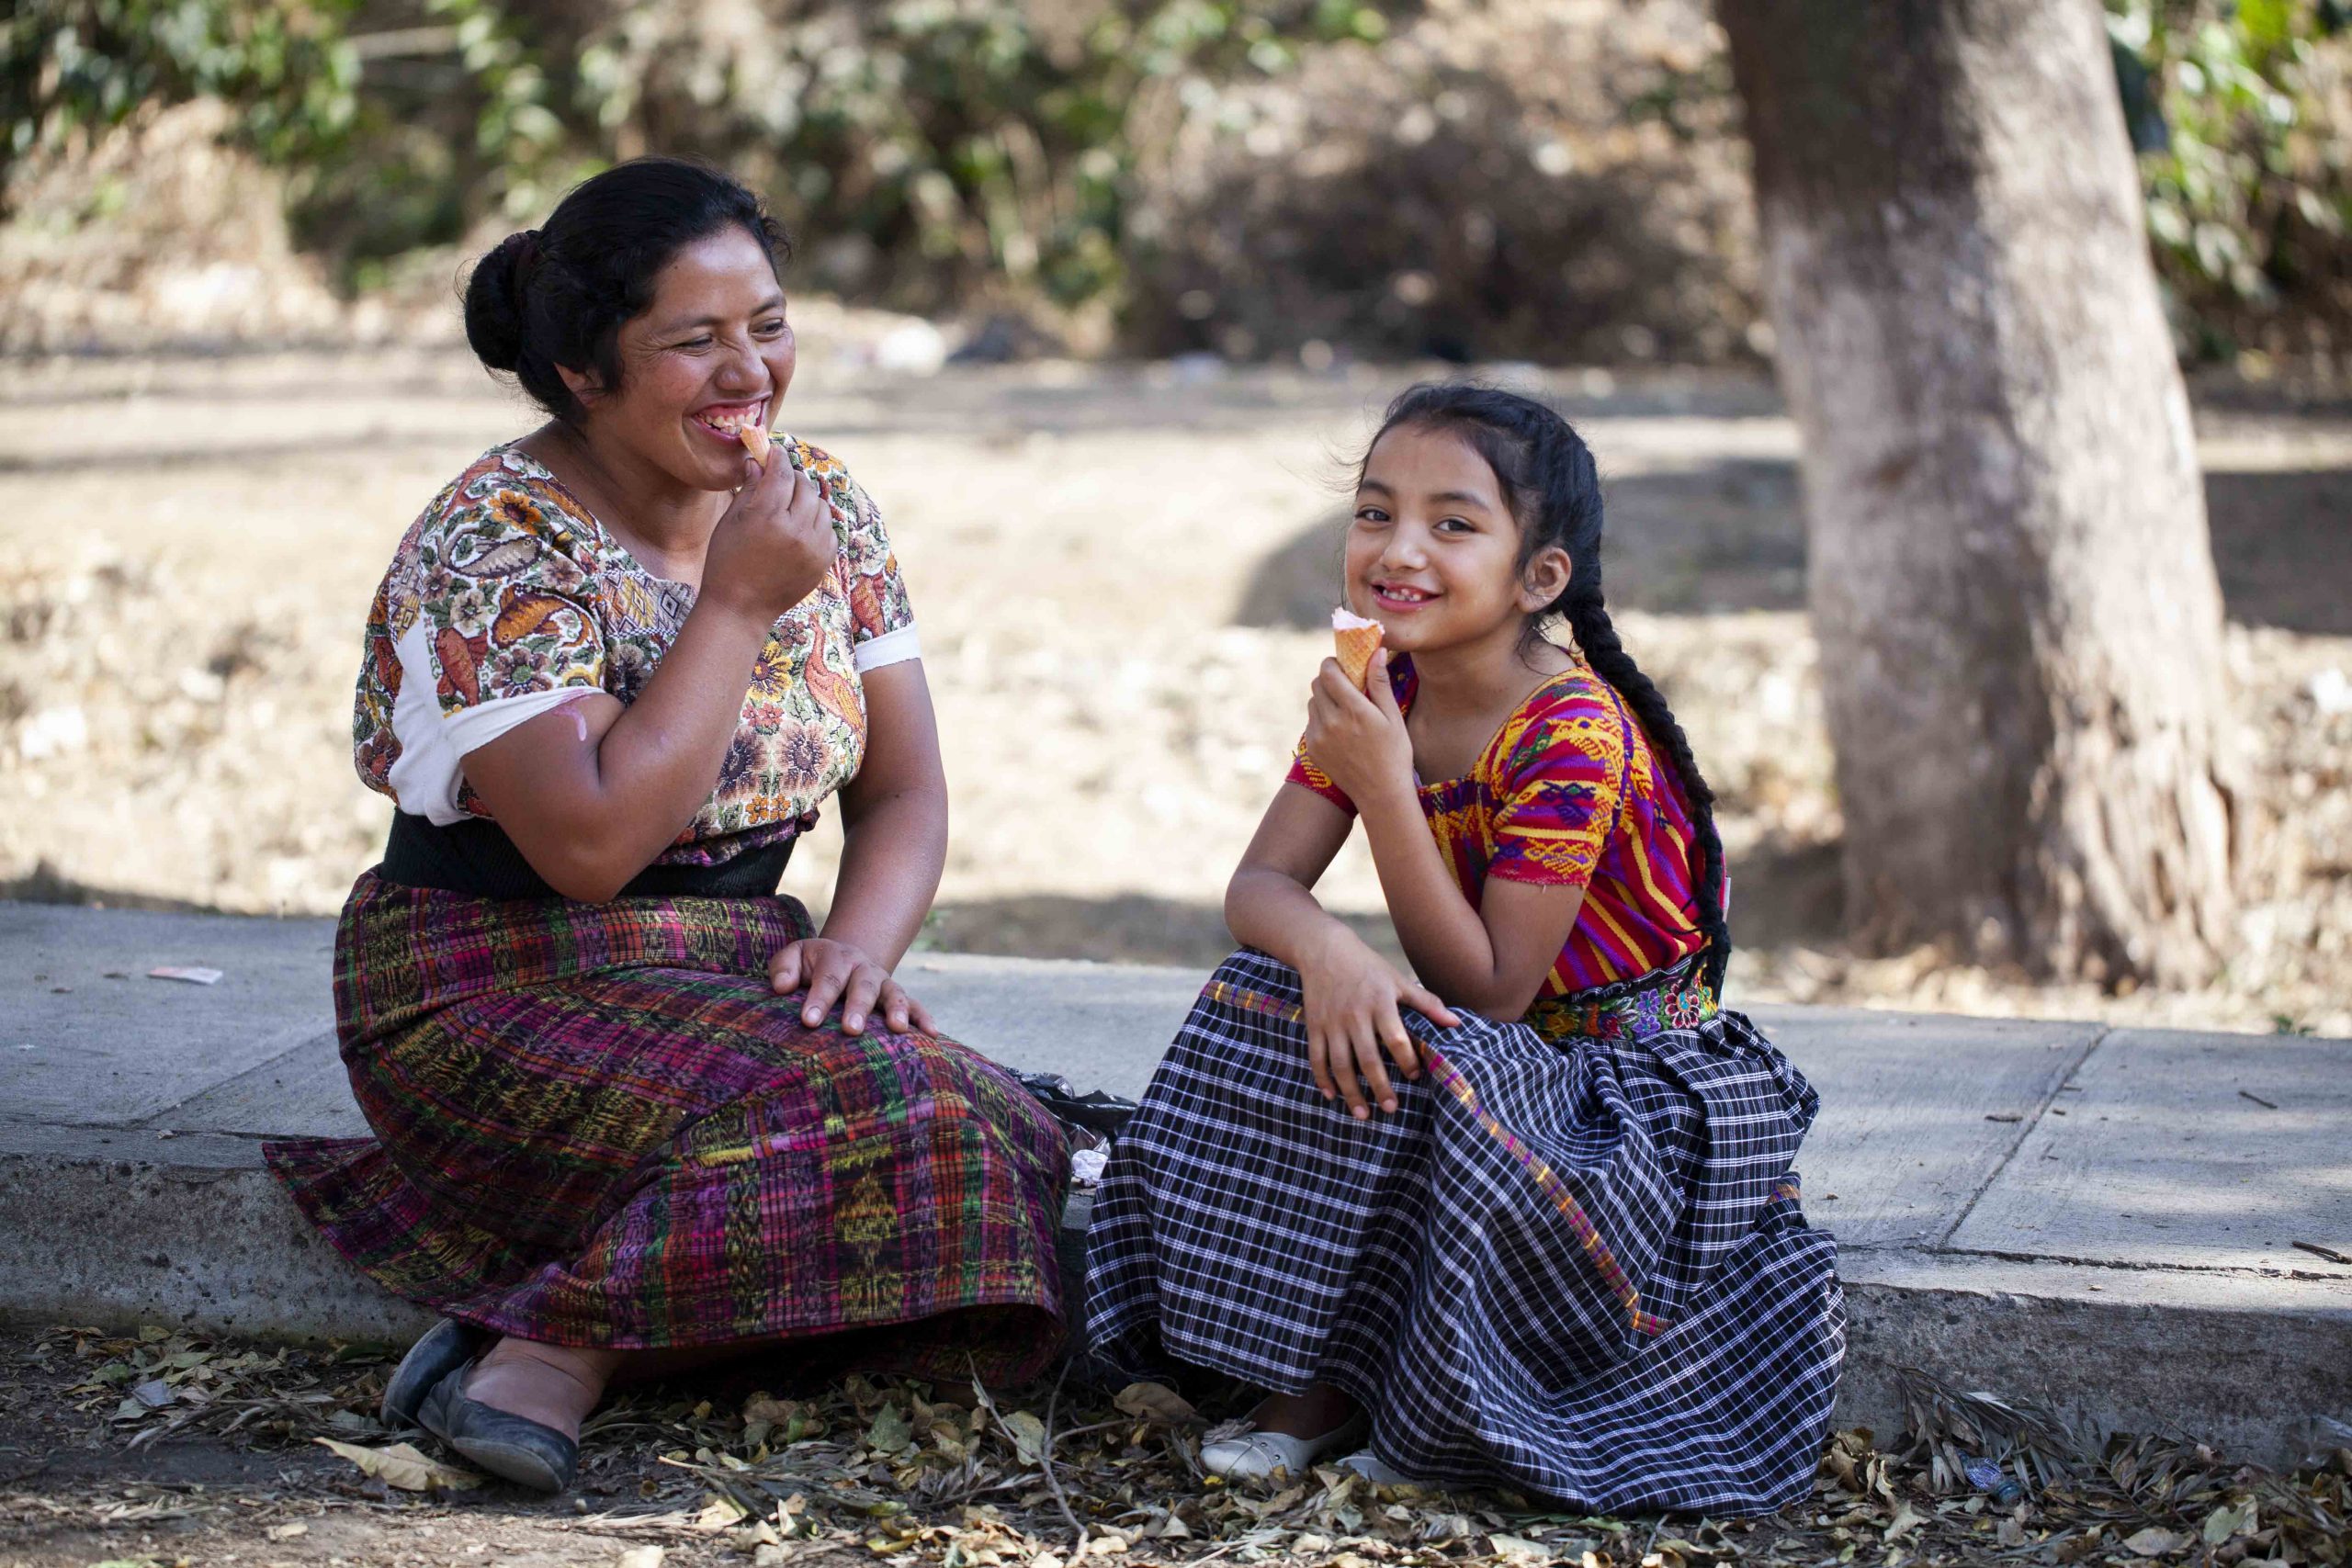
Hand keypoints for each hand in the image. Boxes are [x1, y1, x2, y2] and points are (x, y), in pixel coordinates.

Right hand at [703, 450, 835, 623]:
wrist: (741, 608)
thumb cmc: (726, 562)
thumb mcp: (731, 522)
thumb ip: (750, 489)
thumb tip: (758, 462)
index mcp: (767, 517)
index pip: (781, 473)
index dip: (778, 458)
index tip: (774, 452)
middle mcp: (796, 530)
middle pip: (804, 486)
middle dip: (792, 478)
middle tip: (780, 479)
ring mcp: (814, 547)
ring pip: (820, 506)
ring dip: (806, 499)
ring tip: (789, 505)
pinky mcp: (824, 561)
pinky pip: (828, 528)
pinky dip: (817, 523)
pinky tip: (800, 528)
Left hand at [768, 937, 936, 1035]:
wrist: (842, 959)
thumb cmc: (810, 966)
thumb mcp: (794, 957)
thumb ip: (783, 968)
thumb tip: (781, 987)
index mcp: (836, 957)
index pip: (827, 977)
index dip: (819, 999)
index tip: (809, 1021)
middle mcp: (863, 968)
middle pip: (862, 985)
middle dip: (858, 1007)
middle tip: (851, 1029)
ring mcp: (883, 982)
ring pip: (893, 993)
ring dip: (897, 1009)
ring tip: (898, 1029)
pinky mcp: (897, 997)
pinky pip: (915, 1005)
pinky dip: (924, 1017)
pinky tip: (932, 1034)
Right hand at [1298, 926, 1458, 1118]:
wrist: (1324, 950)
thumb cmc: (1368, 967)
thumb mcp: (1398, 980)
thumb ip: (1426, 1003)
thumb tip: (1456, 1023)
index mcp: (1379, 1003)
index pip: (1396, 1038)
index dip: (1407, 1060)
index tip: (1415, 1076)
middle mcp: (1355, 1015)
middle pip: (1367, 1058)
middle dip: (1380, 1086)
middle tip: (1392, 1108)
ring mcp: (1332, 1022)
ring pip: (1340, 1064)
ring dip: (1351, 1092)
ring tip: (1363, 1115)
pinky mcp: (1314, 1025)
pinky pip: (1317, 1057)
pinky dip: (1323, 1078)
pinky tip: (1332, 1096)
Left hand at [1302, 648, 1413, 806]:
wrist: (1381, 794)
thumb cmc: (1395, 753)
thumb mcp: (1393, 717)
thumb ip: (1380, 683)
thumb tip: (1377, 651)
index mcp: (1354, 710)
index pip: (1329, 672)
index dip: (1333, 663)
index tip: (1343, 665)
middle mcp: (1332, 722)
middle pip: (1317, 684)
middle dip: (1329, 679)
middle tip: (1346, 686)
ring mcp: (1319, 737)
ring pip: (1312, 703)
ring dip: (1325, 699)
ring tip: (1345, 710)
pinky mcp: (1312, 750)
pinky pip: (1311, 723)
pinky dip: (1322, 719)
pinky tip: (1341, 730)